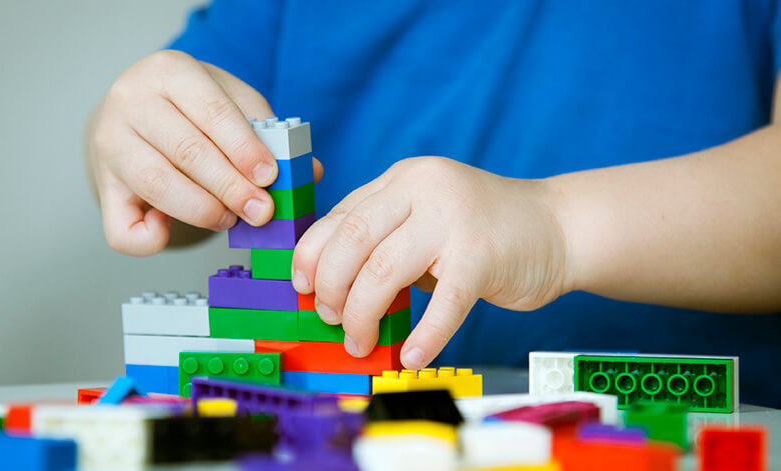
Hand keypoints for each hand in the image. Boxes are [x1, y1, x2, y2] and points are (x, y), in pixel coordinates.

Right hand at [89, 50, 321, 255]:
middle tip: (261, 211)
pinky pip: (122, 229)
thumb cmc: (192, 108)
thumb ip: (268, 133)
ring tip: (230, 218)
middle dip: (231, 188)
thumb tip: (309, 172)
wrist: (133, 112)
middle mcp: (130, 101)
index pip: (212, 112)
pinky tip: (170, 230)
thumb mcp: (231, 102)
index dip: (244, 149)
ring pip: (156, 185)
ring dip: (203, 210)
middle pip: (186, 151)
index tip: (270, 176)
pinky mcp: (103, 187)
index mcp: (169, 71)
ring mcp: (110, 145)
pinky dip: (151, 240)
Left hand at [291, 157, 568, 368]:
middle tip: (332, 319)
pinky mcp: (482, 256)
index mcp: (404, 180)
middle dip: (331, 288)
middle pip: (352, 240)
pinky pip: (442, 305)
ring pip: (383, 270)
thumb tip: (332, 287)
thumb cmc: (485, 232)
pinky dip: (423, 336)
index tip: (303, 287)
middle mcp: (424, 190)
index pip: (340, 216)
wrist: (560, 227)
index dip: (312, 256)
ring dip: (362, 315)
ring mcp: (455, 220)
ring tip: (361, 342)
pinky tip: (412, 356)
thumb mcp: (427, 218)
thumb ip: (385, 238)